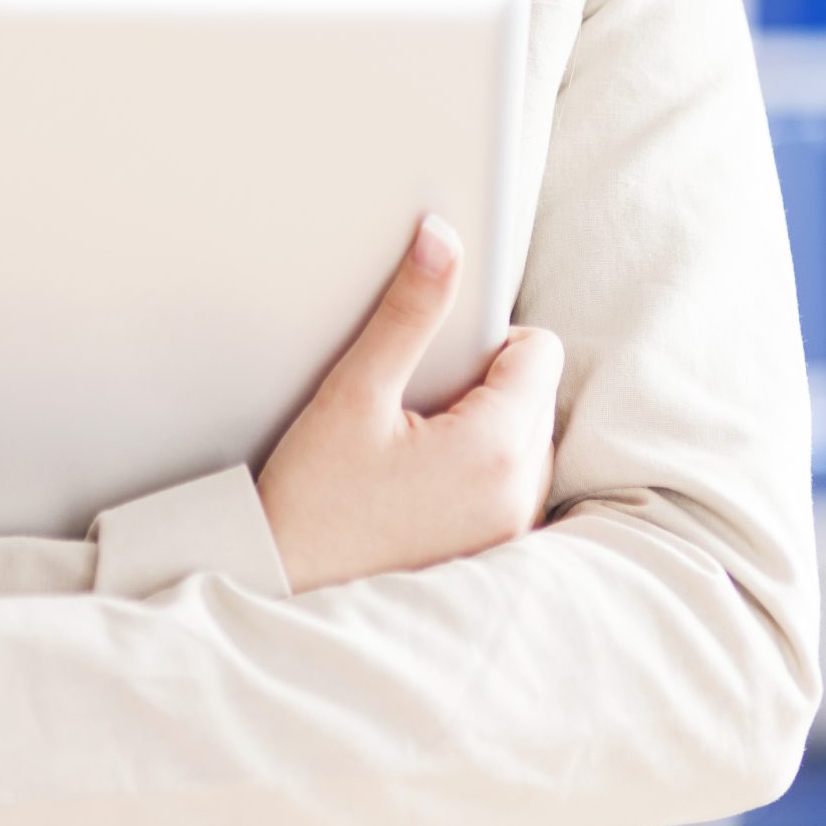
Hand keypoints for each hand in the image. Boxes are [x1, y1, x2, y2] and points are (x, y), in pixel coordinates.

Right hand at [255, 215, 562, 594]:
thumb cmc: (313, 499)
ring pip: (531, 439)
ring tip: (416, 442)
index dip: (489, 337)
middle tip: (417, 401)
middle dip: (488, 382)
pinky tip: (424, 478)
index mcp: (496, 450)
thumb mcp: (356, 391)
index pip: (539, 352)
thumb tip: (442, 240)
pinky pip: (516, 485)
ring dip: (489, 425)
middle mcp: (520, 496)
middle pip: (538, 394)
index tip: (435, 358)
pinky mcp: (497, 552)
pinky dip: (484, 468)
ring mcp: (512, 531)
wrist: (285, 585)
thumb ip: (410, 311)